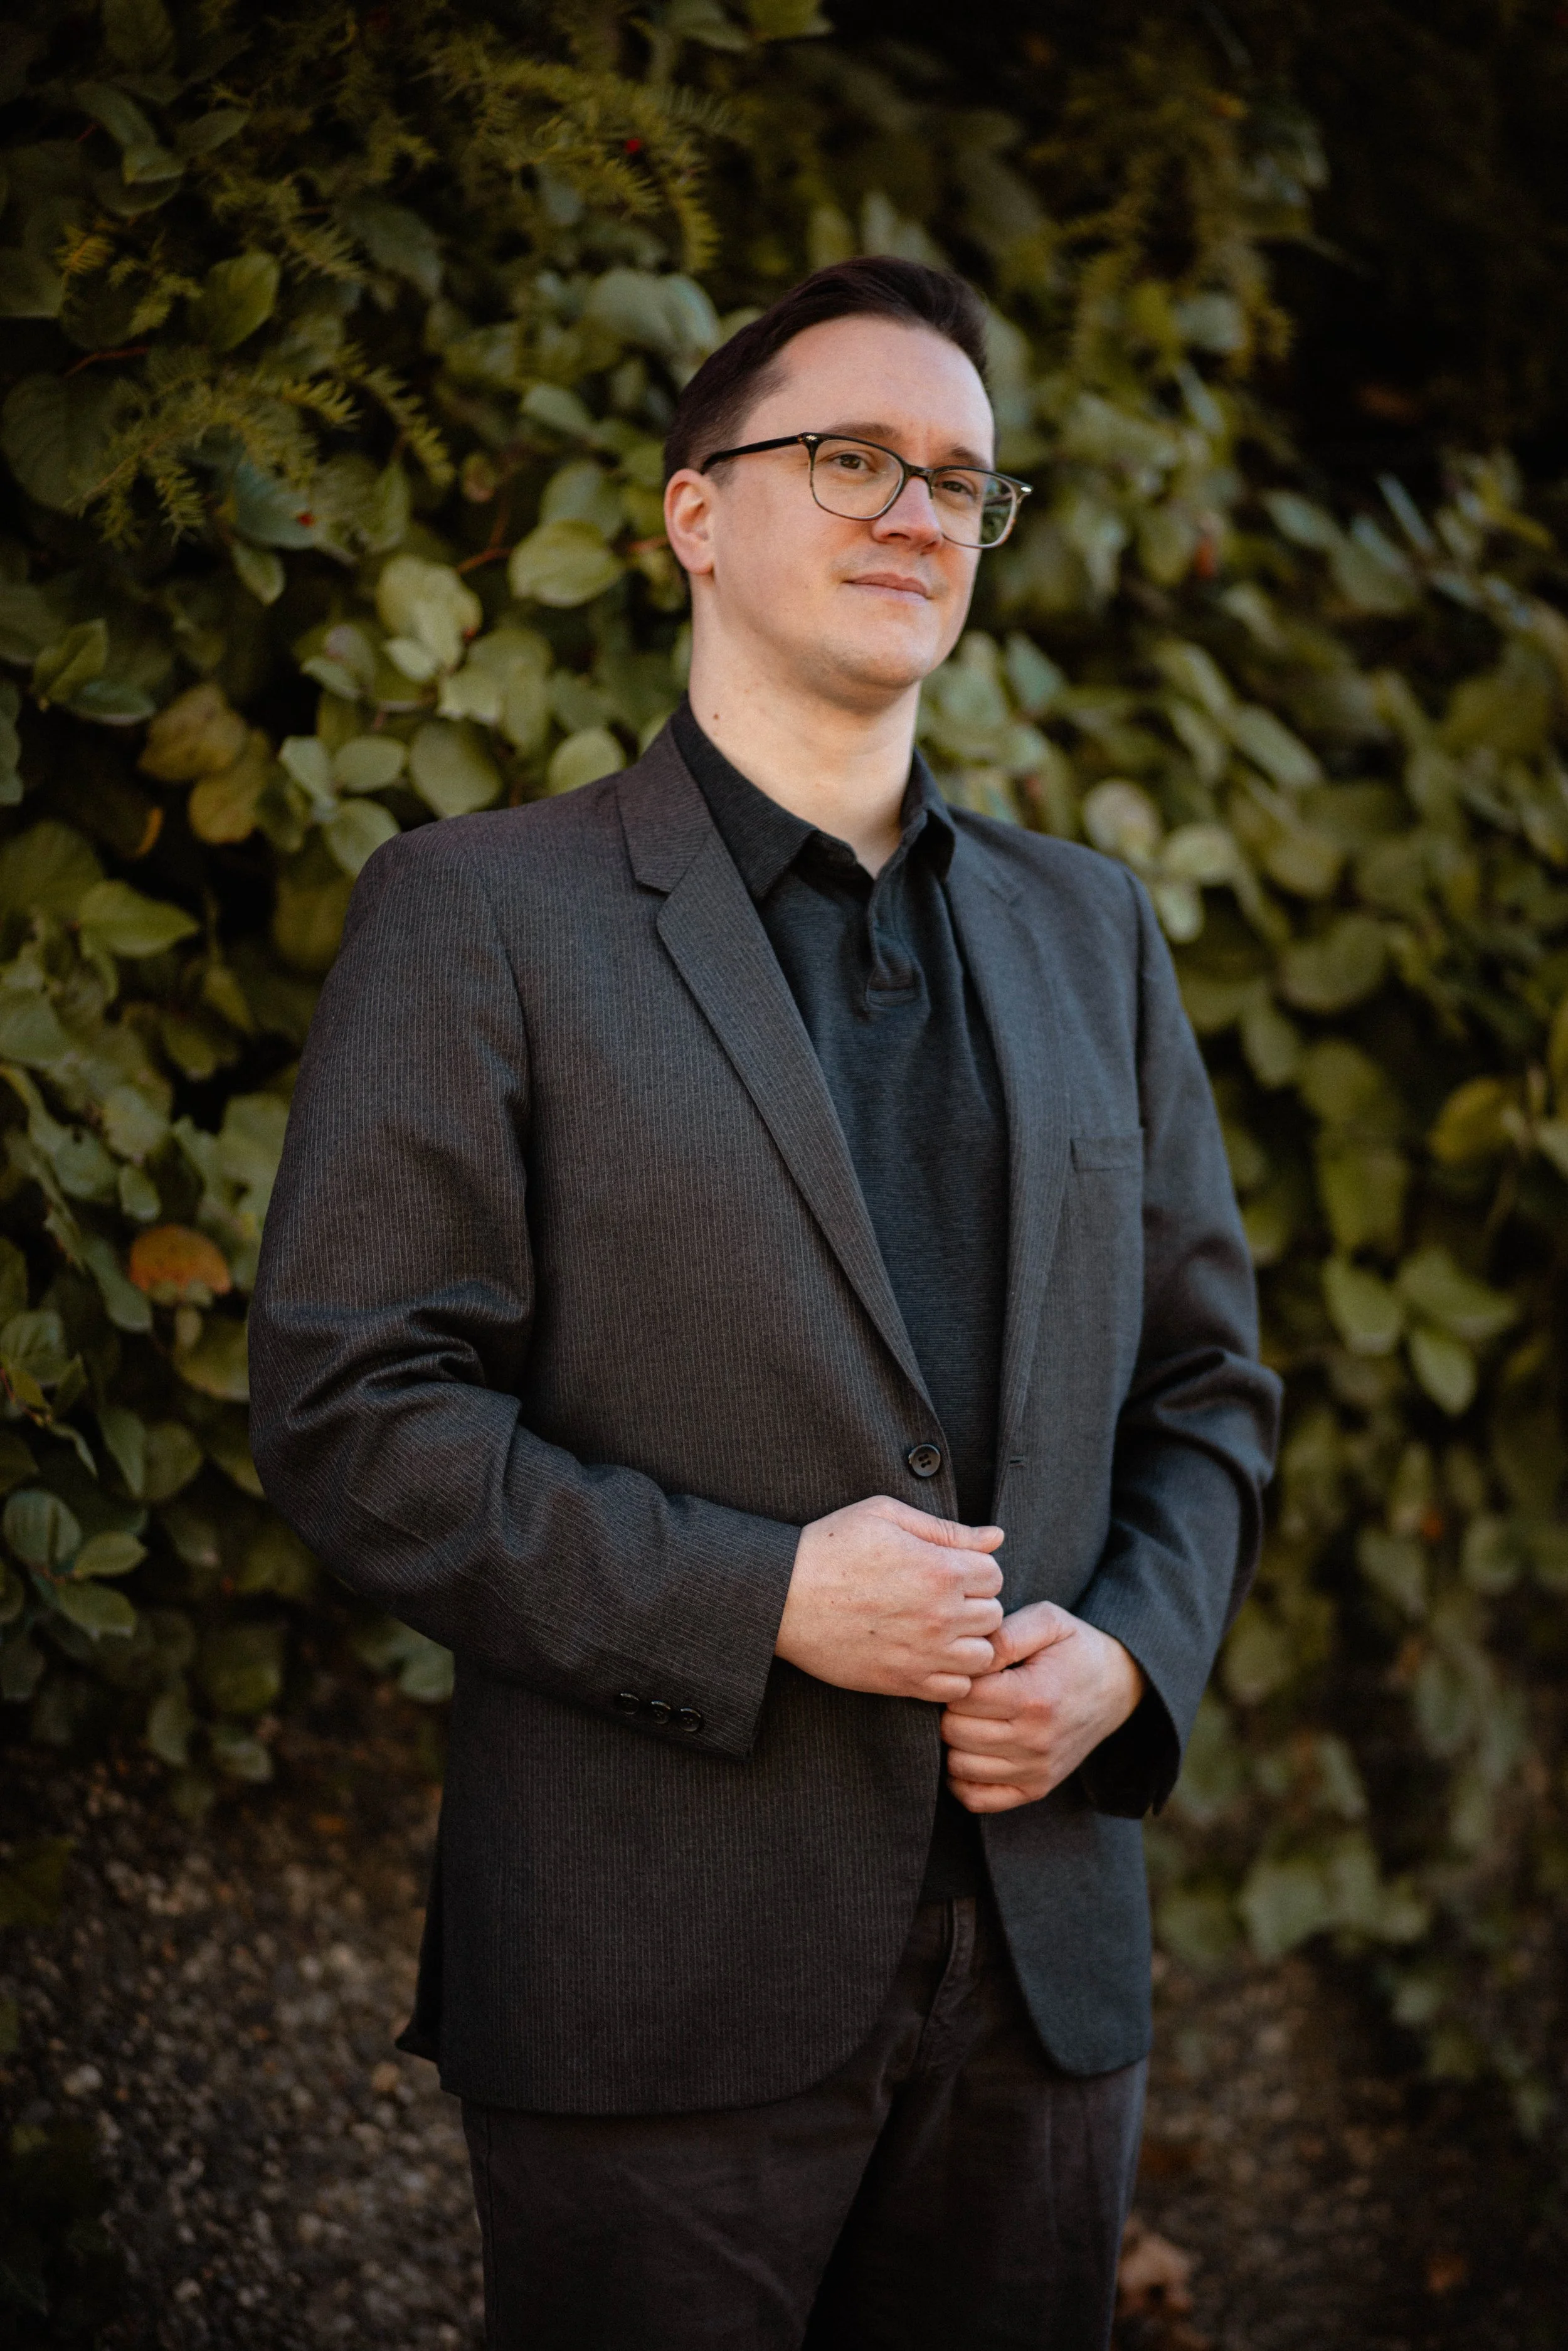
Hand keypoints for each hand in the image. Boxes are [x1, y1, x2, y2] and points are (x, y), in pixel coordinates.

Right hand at [777, 1496, 1004, 1702]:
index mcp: (941, 1569)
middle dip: (974, 1603)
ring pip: (982, 1656)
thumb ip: (946, 1529)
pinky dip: (951, 1675)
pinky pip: (956, 1689)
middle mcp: (941, 1615)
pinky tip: (928, 1655)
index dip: (974, 1569)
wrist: (784, 1596)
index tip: (949, 1569)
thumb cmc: (831, 1547)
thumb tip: (996, 1537)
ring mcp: (924, 1653)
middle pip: (993, 1615)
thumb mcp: (885, 1516)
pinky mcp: (903, 1682)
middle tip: (941, 1597)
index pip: (995, 1574)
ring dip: (968, 1641)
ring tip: (940, 1629)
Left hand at [940, 1601, 1145, 1812]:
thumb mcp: (1047, 1621)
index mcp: (1035, 1697)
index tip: (970, 1669)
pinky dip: (963, 1779)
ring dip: (955, 1741)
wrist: (1116, 1686)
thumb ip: (1005, 1633)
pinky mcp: (1036, 1789)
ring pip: (959, 1766)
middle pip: (955, 1732)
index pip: (963, 1697)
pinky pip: (977, 1799)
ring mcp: (1036, 1771)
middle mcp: (1035, 1741)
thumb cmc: (1074, 1648)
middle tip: (967, 1693)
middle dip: (950, 1709)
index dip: (957, 1679)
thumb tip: (969, 1656)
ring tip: (971, 1718)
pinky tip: (972, 1751)